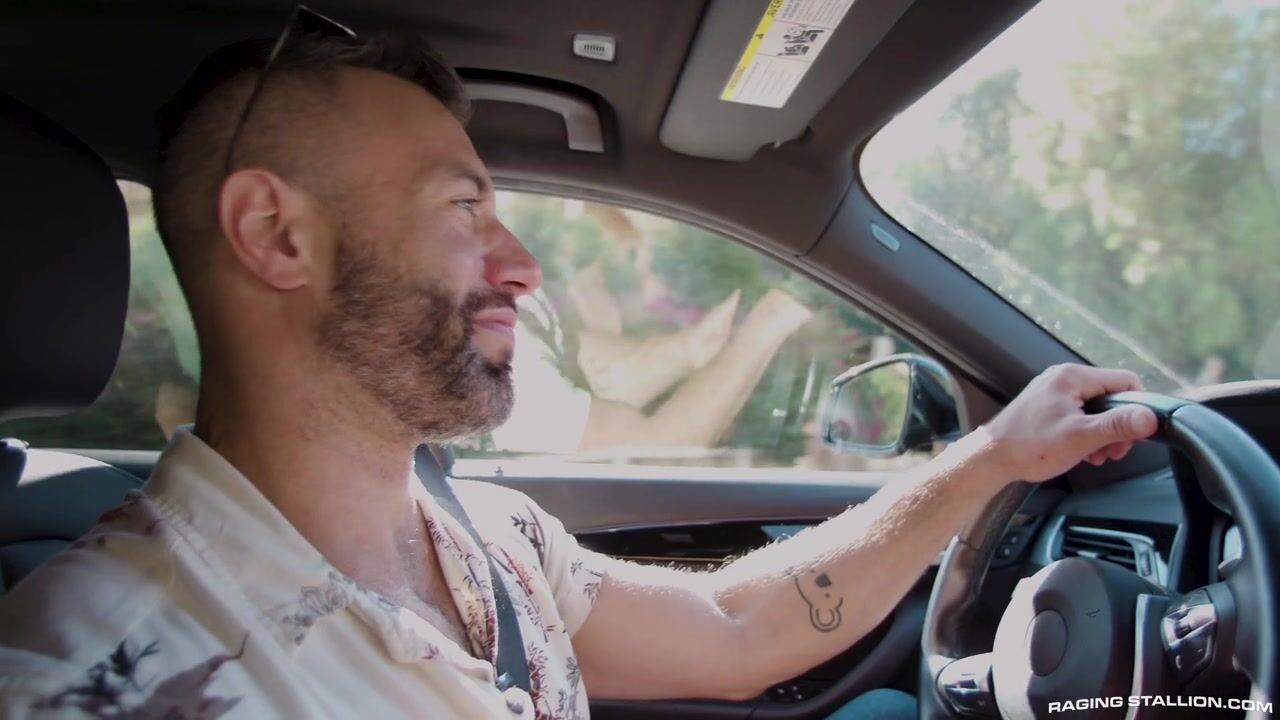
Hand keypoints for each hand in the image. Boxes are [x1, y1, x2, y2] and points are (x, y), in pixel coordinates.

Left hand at [983, 364, 1158, 483]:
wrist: (991, 459)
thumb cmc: (1028, 446)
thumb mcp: (1080, 437)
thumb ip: (1116, 425)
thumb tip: (1150, 417)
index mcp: (1072, 377)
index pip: (1125, 381)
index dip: (1137, 408)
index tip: (1136, 434)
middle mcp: (1063, 378)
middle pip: (1111, 396)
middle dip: (1118, 426)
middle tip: (1114, 451)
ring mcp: (1054, 392)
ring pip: (1096, 409)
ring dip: (1102, 434)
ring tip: (1097, 455)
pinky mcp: (1047, 407)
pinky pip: (1079, 415)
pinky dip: (1086, 434)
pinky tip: (1083, 452)